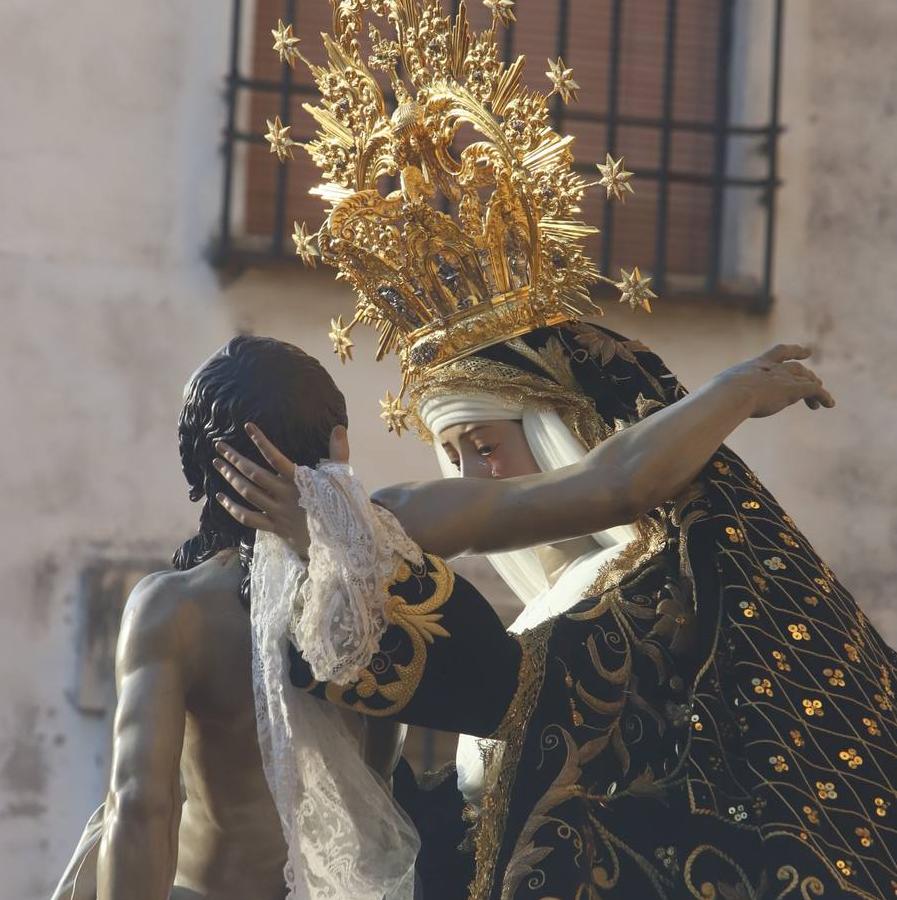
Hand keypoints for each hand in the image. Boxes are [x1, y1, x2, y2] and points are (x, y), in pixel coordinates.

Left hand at [213, 424, 349, 555]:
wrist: (340, 541)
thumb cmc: (340, 506)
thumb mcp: (342, 477)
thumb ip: (338, 451)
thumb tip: (339, 427)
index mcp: (300, 481)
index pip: (276, 458)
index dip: (261, 442)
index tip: (247, 426)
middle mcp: (285, 495)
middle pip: (254, 474)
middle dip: (234, 459)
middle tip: (219, 446)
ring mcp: (278, 512)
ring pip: (248, 493)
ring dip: (231, 477)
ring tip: (218, 464)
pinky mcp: (275, 527)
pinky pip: (248, 518)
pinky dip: (232, 508)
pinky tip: (220, 497)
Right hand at [717, 344, 834, 418]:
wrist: (730, 394)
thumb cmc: (717, 396)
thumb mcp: (715, 393)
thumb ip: (713, 399)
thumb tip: (696, 410)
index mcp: (755, 366)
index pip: (777, 353)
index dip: (792, 351)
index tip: (805, 351)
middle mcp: (772, 368)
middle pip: (795, 366)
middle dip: (806, 372)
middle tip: (814, 378)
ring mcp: (783, 378)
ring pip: (806, 378)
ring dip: (815, 387)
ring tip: (822, 400)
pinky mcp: (793, 389)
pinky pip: (814, 391)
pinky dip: (824, 397)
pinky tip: (829, 405)